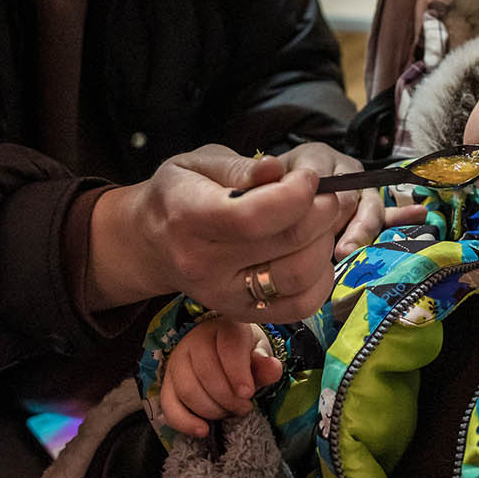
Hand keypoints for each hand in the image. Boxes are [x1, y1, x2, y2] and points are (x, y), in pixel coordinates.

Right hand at [88, 144, 351, 322]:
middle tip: (327, 192)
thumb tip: (276, 169)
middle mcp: (205, 264)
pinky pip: (302, 305)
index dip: (295, 194)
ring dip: (326, 242)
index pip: (253, 216)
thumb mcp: (198, 163)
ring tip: (321, 220)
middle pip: (287, 243)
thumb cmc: (179, 194)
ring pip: (300, 276)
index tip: (309, 175)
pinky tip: (313, 251)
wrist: (151, 243)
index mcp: (188, 217)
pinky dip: (322, 276)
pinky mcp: (245, 314)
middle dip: (323, 211)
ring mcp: (225, 296)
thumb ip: (240, 167)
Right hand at [158, 317, 282, 437]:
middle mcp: (195, 340)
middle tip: (244, 408)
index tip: (247, 394)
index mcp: (224, 328)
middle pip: (206, 373)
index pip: (228, 346)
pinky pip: (169, 405)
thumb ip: (264, 365)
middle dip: (228, 398)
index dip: (237, 371)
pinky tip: (202, 430)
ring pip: (188, 390)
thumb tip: (273, 368)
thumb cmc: (243, 355)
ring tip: (229, 412)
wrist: (221, 353)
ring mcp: (177, 361)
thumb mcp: (258, 355)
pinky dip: (185, 422)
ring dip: (212, 410)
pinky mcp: (167, 382)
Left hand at [267, 143, 423, 259]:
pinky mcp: (367, 208)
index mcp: (315, 157)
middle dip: (340, 223)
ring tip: (348, 251)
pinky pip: (389, 212)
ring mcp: (358, 190)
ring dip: (362, 231)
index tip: (305, 225)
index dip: (314, 202)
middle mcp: (341, 169)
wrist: (265, 188)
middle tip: (331, 248)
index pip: (321, 177)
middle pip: (349, 196)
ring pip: (370, 208)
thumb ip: (254, 175)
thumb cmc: (257, 185)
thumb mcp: (249, 175)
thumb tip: (268, 167)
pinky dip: (402, 216)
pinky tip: (420, 215)